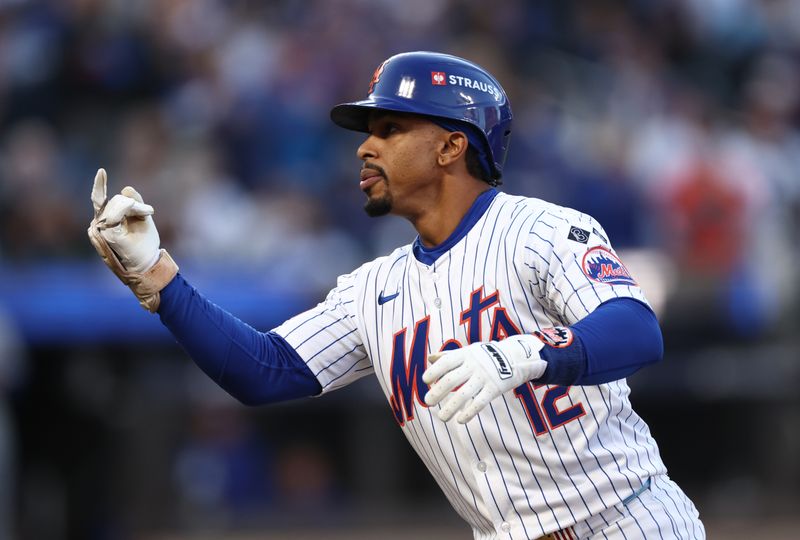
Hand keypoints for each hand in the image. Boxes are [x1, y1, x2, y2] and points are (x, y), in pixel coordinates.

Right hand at [88, 168, 177, 311]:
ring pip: (118, 203)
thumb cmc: (144, 243)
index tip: (101, 172)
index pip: (99, 200)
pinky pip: (119, 212)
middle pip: (115, 200)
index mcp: (105, 221)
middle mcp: (99, 224)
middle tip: (148, 212)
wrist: (148, 263)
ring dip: (136, 207)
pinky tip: (145, 214)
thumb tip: (125, 188)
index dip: (99, 186)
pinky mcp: (108, 233)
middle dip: (133, 204)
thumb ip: (134, 203)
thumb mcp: (142, 218)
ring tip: (146, 217)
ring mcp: (101, 229)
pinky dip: (132, 209)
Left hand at [422, 334, 546, 423]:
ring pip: (464, 394)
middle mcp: (473, 365)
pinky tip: (460, 420)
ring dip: (451, 407)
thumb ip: (449, 356)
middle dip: (438, 392)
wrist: (515, 357)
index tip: (425, 381)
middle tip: (427, 402)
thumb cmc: (485, 355)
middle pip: (452, 379)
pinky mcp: (494, 389)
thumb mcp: (468, 351)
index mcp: (465, 354)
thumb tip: (429, 359)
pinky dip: (469, 412)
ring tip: (441, 418)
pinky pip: (480, 402)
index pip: (446, 362)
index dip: (435, 371)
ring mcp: (484, 377)